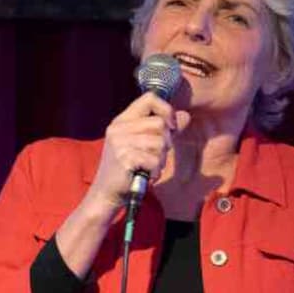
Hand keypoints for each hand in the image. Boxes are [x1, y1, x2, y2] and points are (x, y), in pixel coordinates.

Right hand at [84, 92, 188, 213]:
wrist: (107, 194)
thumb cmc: (129, 169)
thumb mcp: (146, 145)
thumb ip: (165, 130)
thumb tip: (186, 116)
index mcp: (122, 120)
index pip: (149, 98)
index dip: (166, 109)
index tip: (171, 126)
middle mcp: (119, 128)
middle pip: (159, 123)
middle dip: (166, 142)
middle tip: (156, 156)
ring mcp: (120, 143)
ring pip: (160, 142)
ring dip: (161, 159)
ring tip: (149, 166)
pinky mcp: (124, 158)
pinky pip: (155, 159)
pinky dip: (156, 170)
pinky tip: (147, 175)